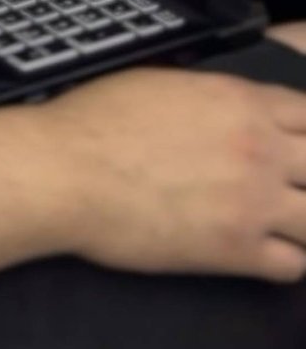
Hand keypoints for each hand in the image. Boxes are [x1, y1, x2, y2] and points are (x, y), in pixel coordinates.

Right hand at [35, 64, 305, 282]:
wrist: (67, 172)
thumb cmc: (98, 122)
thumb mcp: (164, 83)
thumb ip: (214, 94)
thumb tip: (228, 103)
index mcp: (242, 101)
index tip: (298, 146)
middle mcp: (260, 149)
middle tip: (292, 188)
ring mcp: (253, 202)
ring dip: (305, 221)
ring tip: (287, 225)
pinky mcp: (234, 250)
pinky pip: (293, 266)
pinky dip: (289, 262)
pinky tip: (268, 255)